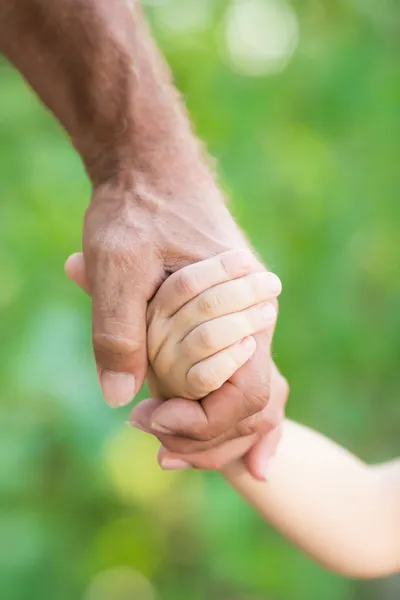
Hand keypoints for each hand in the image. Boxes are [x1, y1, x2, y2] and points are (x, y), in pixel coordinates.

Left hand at [65, 178, 285, 477]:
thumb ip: (117, 331)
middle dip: (205, 435)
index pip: (245, 397)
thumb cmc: (136, 210)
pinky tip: (205, 427)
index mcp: (244, 306)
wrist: (152, 166)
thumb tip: (120, 399)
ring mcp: (248, 316)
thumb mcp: (116, 263)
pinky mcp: (231, 315)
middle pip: (253, 403)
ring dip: (211, 427)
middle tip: (149, 435)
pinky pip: (237, 371)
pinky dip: (219, 405)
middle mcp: (257, 316)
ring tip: (164, 441)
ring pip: (249, 392)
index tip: (146, 418)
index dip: (199, 423)